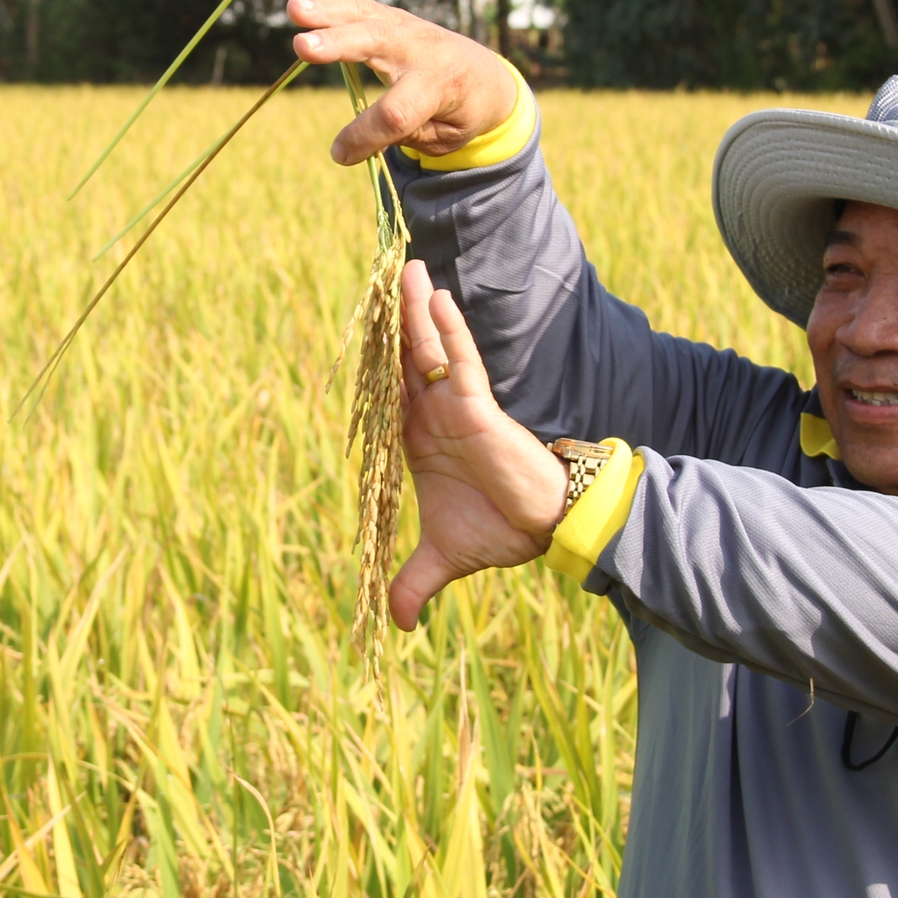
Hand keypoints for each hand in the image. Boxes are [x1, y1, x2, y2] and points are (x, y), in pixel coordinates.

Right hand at [284, 0, 518, 165]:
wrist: (485, 74)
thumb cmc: (462, 113)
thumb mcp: (446, 137)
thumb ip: (407, 134)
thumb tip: (355, 140)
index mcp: (440, 86)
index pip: (397, 113)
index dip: (365, 135)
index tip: (339, 153)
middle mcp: (422, 50)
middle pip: (375, 43)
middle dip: (337, 44)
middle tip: (300, 45)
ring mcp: (406, 27)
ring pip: (364, 14)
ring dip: (326, 9)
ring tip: (294, 5)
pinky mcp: (392, 17)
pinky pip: (360, 2)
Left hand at [388, 259, 568, 629]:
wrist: (544, 530)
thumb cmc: (497, 531)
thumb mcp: (443, 558)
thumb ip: (414, 583)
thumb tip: (395, 626)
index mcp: (416, 439)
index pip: (385, 392)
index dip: (369, 361)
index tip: (352, 329)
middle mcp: (432, 415)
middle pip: (400, 360)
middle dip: (387, 323)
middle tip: (372, 279)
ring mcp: (454, 406)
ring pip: (427, 350)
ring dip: (412, 312)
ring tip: (400, 270)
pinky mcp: (478, 406)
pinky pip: (458, 361)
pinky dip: (447, 331)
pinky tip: (434, 298)